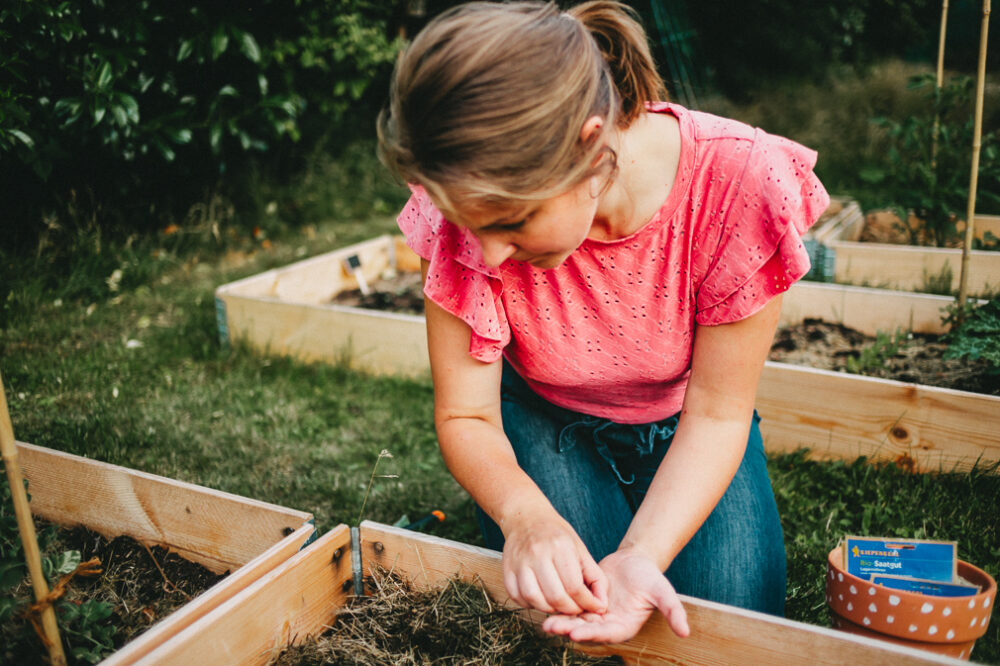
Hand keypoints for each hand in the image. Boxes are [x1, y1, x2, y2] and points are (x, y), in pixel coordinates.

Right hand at [501, 513, 608, 615]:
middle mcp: (538, 553)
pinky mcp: (507, 569)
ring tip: (558, 605)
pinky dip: (529, 604)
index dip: (586, 603)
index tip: (592, 607)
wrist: (527, 518)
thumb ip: (595, 577)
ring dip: (549, 609)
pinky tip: (540, 598)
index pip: (575, 586)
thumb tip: (602, 605)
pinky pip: (517, 596)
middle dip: (570, 610)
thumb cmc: (556, 535)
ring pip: (534, 599)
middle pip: (555, 596)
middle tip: (575, 609)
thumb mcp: (581, 550)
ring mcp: (520, 561)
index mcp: (560, 546)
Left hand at [541, 548, 689, 642]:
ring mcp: (593, 615)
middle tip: (551, 627)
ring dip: (560, 621)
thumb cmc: (650, 577)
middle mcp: (606, 625)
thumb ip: (673, 611)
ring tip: (544, 621)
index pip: (604, 634)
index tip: (575, 634)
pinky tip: (543, 603)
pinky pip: (569, 607)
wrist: (635, 561)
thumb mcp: (663, 592)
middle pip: (584, 630)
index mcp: (623, 627)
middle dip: (568, 629)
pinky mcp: (583, 603)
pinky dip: (558, 607)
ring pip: (574, 620)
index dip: (590, 635)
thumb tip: (686, 632)